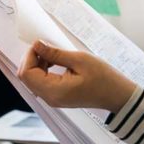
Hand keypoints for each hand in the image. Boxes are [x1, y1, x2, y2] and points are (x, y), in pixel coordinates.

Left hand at [18, 41, 136, 113]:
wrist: (117, 95)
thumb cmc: (104, 78)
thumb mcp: (80, 60)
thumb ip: (55, 53)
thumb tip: (37, 45)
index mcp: (54, 91)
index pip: (26, 73)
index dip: (29, 55)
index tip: (41, 44)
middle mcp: (50, 98)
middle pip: (26, 77)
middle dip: (32, 59)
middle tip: (46, 47)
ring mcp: (53, 99)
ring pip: (32, 79)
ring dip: (37, 63)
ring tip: (53, 54)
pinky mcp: (57, 96)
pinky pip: (40, 83)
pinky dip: (42, 70)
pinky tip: (55, 62)